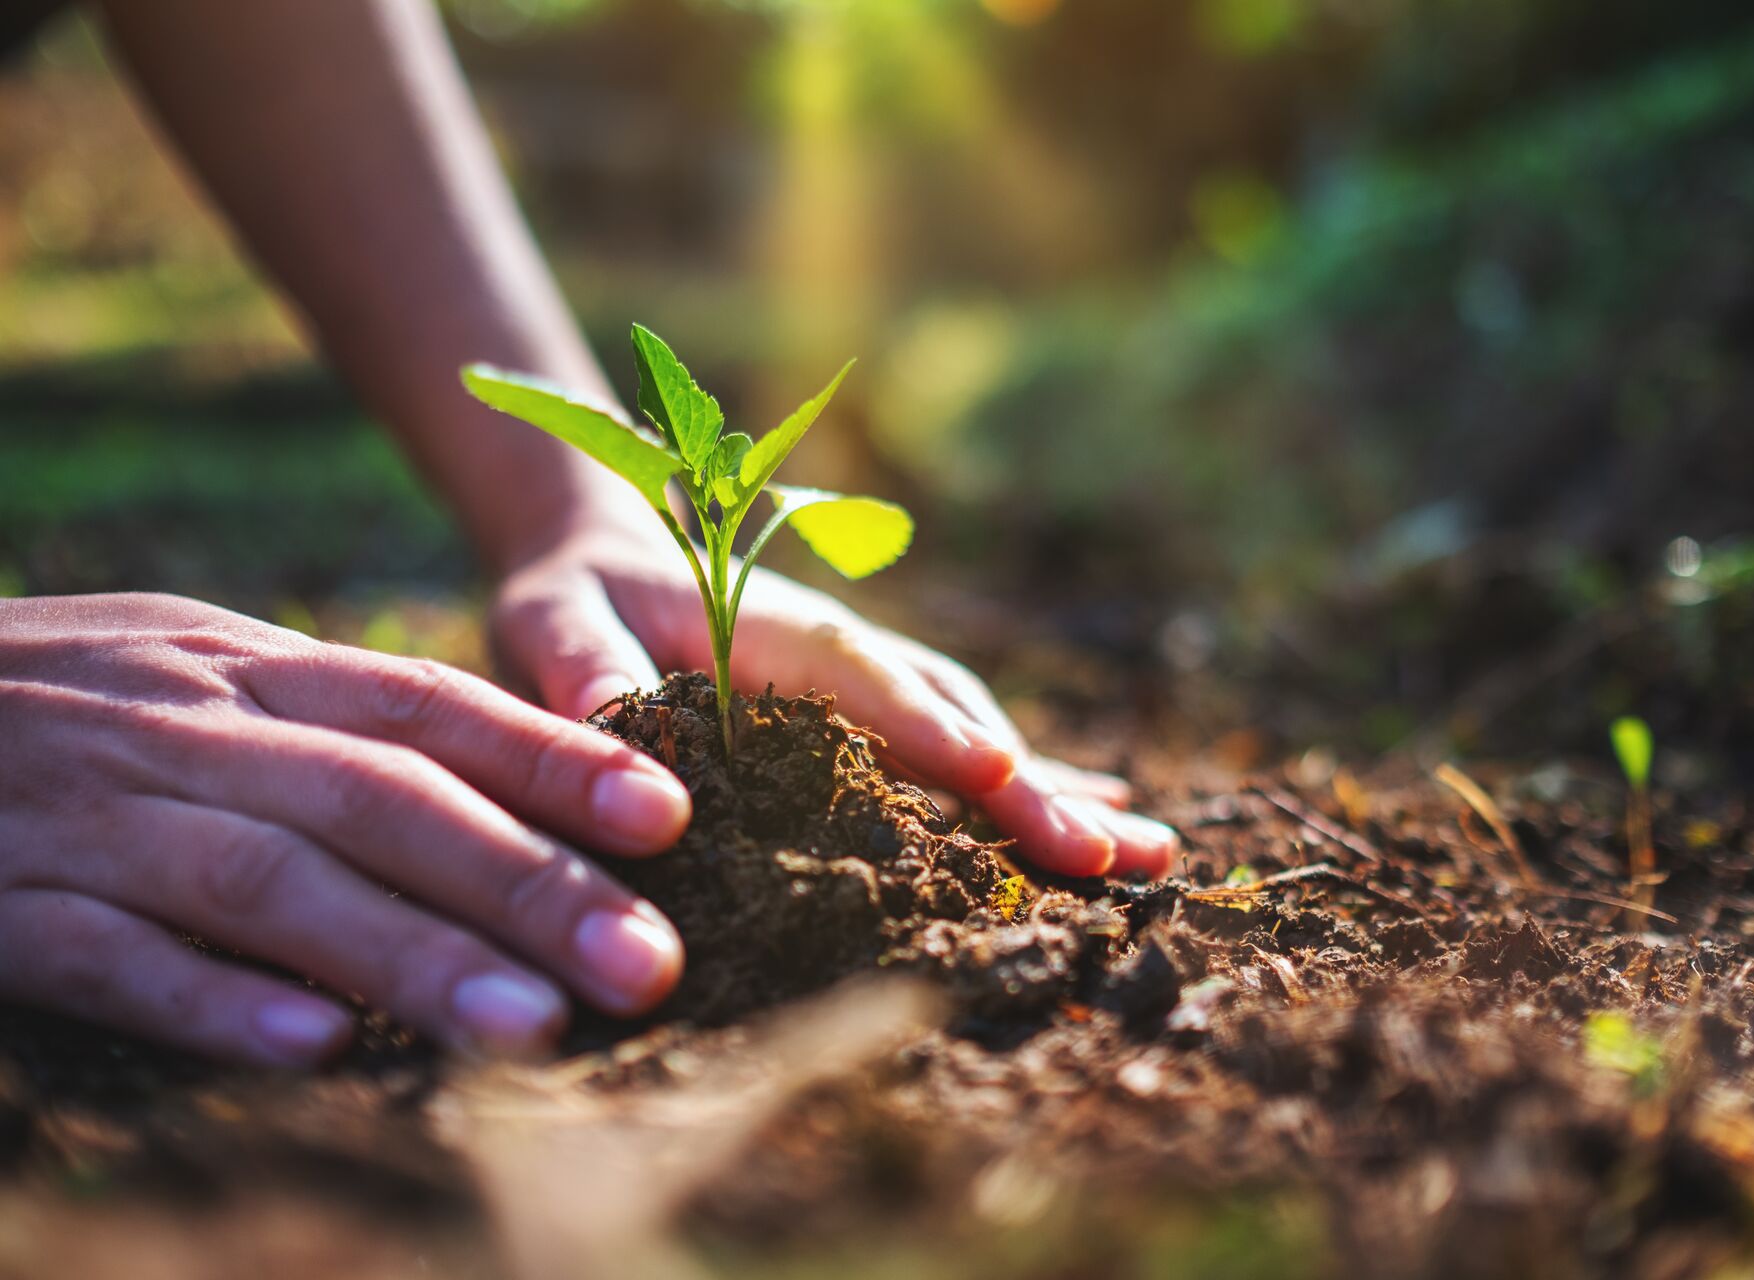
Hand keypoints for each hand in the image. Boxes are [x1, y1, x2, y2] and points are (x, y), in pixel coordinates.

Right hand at [0, 593, 692, 1065]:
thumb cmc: (56, 698)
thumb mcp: (195, 675)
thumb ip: (329, 728)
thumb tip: (507, 800)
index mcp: (242, 668)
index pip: (424, 704)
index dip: (552, 756)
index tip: (670, 817)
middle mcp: (185, 730)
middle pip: (381, 799)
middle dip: (525, 881)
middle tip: (648, 963)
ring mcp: (89, 815)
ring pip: (268, 880)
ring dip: (407, 953)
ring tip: (532, 1025)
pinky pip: (106, 953)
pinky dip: (210, 997)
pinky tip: (309, 1047)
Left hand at [490, 522, 1179, 878]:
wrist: (601, 550)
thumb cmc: (572, 592)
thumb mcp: (549, 618)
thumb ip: (581, 665)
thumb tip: (614, 720)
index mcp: (776, 632)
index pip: (863, 681)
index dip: (927, 728)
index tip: (996, 775)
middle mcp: (846, 660)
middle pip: (951, 722)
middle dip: (1031, 789)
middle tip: (1115, 854)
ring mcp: (870, 690)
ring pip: (979, 740)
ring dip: (1059, 795)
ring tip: (1147, 852)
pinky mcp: (873, 720)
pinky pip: (962, 757)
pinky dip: (1031, 791)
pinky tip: (1100, 826)